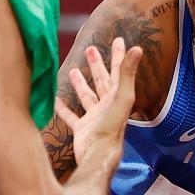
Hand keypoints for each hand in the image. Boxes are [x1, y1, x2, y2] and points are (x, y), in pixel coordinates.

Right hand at [55, 38, 142, 163]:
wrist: (97, 154)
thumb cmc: (111, 127)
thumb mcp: (122, 97)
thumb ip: (127, 73)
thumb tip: (138, 48)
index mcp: (118, 97)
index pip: (118, 72)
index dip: (119, 56)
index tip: (118, 40)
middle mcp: (107, 106)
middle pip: (102, 82)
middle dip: (97, 65)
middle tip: (91, 49)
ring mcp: (94, 118)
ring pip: (87, 96)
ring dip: (81, 84)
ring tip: (73, 70)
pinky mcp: (82, 129)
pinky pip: (72, 116)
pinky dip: (64, 108)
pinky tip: (56, 100)